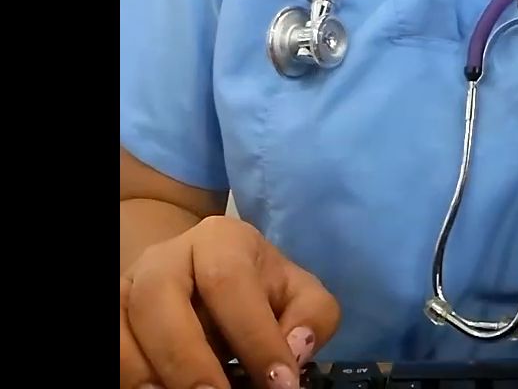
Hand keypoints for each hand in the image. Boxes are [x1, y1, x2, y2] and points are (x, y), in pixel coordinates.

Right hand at [120, 216, 340, 388]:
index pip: (230, 282)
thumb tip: (296, 348)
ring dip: (151, 375)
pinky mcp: (112, 315)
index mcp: (220, 240)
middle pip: (160, 299)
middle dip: (190, 361)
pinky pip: (110, 347)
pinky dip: (128, 377)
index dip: (254, 338)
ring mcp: (130, 285)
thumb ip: (311, 315)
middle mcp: (167, 256)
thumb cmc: (256, 288)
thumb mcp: (296, 292)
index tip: (280, 384)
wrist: (202, 274)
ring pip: (123, 327)